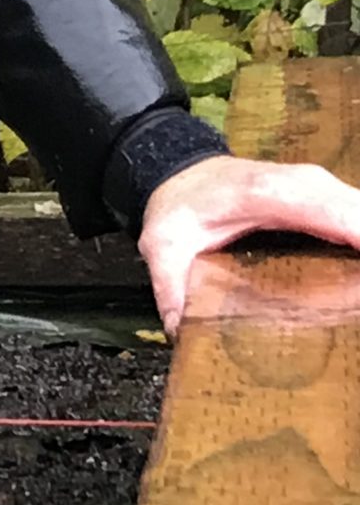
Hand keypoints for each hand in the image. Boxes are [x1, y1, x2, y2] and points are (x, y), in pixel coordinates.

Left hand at [139, 155, 359, 332]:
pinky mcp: (334, 198)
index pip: (335, 212)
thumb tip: (180, 330)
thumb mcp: (164, 246)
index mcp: (269, 192)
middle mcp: (307, 183)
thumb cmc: (181, 208)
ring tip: (359, 297)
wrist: (185, 174)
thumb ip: (170, 287)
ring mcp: (326, 187)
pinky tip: (357, 277)